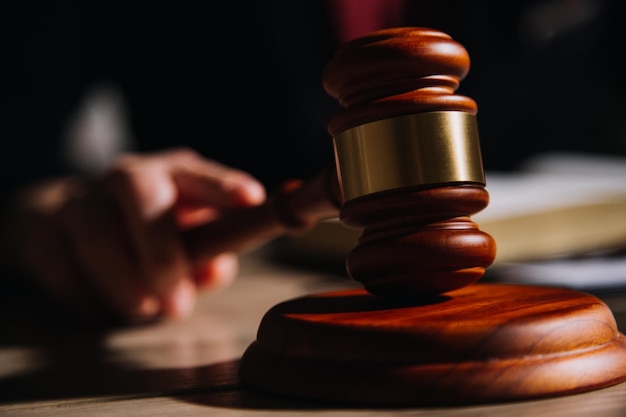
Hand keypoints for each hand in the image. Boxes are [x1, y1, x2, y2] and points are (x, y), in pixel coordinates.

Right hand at [1, 148, 265, 322]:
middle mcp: (128, 176)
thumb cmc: (146, 237)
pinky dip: (86, 295)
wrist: (66, 222)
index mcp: (173, 175)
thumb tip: (217, 269)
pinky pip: (61, 263)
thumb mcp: (185, 243)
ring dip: (123, 282)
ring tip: (143, 310)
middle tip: (176, 304)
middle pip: (140, 191)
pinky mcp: (42, 224)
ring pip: (96, 232)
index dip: (224, 185)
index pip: (200, 174)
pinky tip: (100, 306)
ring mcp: (81, 196)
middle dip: (160, 251)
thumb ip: (208, 255)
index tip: (251, 200)